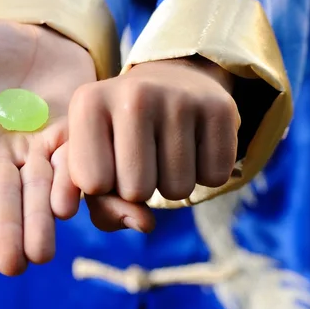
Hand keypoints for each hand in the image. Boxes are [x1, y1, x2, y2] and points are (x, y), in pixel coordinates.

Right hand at [0, 20, 95, 275]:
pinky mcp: (69, 137)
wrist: (34, 37)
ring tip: (40, 253)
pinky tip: (70, 204)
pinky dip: (69, 184)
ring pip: (36, 190)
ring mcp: (35, 149)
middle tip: (12, 265)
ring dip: (38, 221)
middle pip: (1, 197)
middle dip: (6, 229)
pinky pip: (69, 164)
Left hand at [68, 57, 239, 231]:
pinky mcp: (221, 107)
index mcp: (88, 103)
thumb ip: (101, 205)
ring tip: (166, 150)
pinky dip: (205, 174)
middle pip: (136, 191)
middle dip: (139, 189)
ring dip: (172, 184)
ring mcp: (180, 97)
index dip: (104, 187)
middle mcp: (133, 93)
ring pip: (177, 190)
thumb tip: (143, 225)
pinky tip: (194, 145)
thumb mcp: (93, 163)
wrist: (170, 84)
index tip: (108, 160)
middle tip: (141, 157)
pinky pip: (215, 178)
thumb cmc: (120, 135)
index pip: (92, 184)